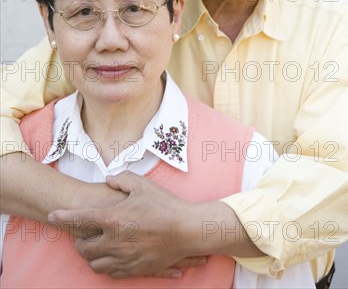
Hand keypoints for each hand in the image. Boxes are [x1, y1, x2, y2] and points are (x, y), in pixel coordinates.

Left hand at [48, 171, 206, 277]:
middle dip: (78, 241)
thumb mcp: (142, 184)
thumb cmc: (165, 205)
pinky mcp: (135, 269)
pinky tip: (111, 256)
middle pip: (83, 248)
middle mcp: (115, 242)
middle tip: (82, 234)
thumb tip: (108, 180)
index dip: (64, 217)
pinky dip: (106, 265)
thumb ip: (121, 180)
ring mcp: (124, 258)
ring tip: (95, 246)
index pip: (80, 219)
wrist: (187, 230)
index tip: (53, 216)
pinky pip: (111, 273)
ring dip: (90, 256)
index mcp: (114, 219)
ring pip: (95, 264)